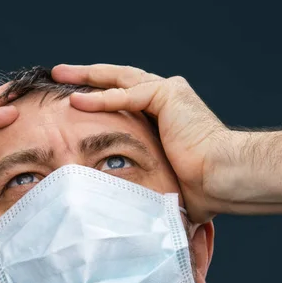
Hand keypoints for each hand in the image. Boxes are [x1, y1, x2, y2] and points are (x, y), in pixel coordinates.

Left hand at [51, 63, 238, 222]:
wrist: (221, 178)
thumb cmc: (199, 188)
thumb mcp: (161, 180)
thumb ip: (144, 181)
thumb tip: (123, 208)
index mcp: (165, 116)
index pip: (125, 99)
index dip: (100, 98)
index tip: (75, 103)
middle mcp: (167, 98)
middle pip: (118, 81)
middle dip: (88, 77)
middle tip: (60, 74)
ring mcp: (168, 93)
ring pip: (119, 80)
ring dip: (88, 77)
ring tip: (59, 74)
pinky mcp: (168, 95)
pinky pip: (126, 96)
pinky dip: (101, 99)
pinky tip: (76, 101)